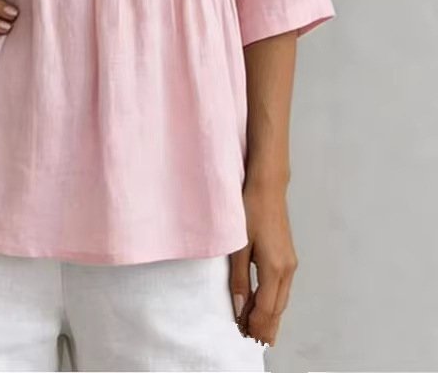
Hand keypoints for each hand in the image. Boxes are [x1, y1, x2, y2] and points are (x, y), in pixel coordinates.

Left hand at [228, 182, 297, 347]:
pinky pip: (282, 288)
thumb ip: (239, 278)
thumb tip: (239, 308)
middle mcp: (287, 269)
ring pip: (282, 299)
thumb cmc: (250, 211)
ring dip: (271, 315)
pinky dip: (274, 302)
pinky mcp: (287, 257)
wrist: (267, 187)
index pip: (266, 307)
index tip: (244, 335)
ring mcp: (290, 263)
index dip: (255, 323)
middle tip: (253, 341)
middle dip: (265, 325)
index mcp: (275, 268)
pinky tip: (266, 306)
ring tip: (259, 330)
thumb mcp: (239, 246)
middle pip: (277, 308)